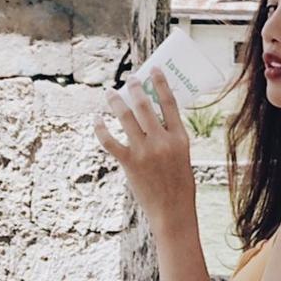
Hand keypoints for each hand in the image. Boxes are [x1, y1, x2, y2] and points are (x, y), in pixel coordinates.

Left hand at [93, 67, 195, 234]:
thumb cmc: (180, 184)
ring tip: (110, 92)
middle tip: (128, 78)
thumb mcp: (182, 156)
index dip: (161, 83)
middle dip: (135, 88)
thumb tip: (152, 117)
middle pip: (145, 105)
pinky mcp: (129, 163)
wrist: (172, 211)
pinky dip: (101, 128)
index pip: (170, 102)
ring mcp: (145, 151)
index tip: (154, 69)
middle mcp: (162, 141)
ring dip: (116, 101)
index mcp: (180, 138)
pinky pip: (110, 140)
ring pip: (126, 118)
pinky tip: (97, 119)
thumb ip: (169, 137)